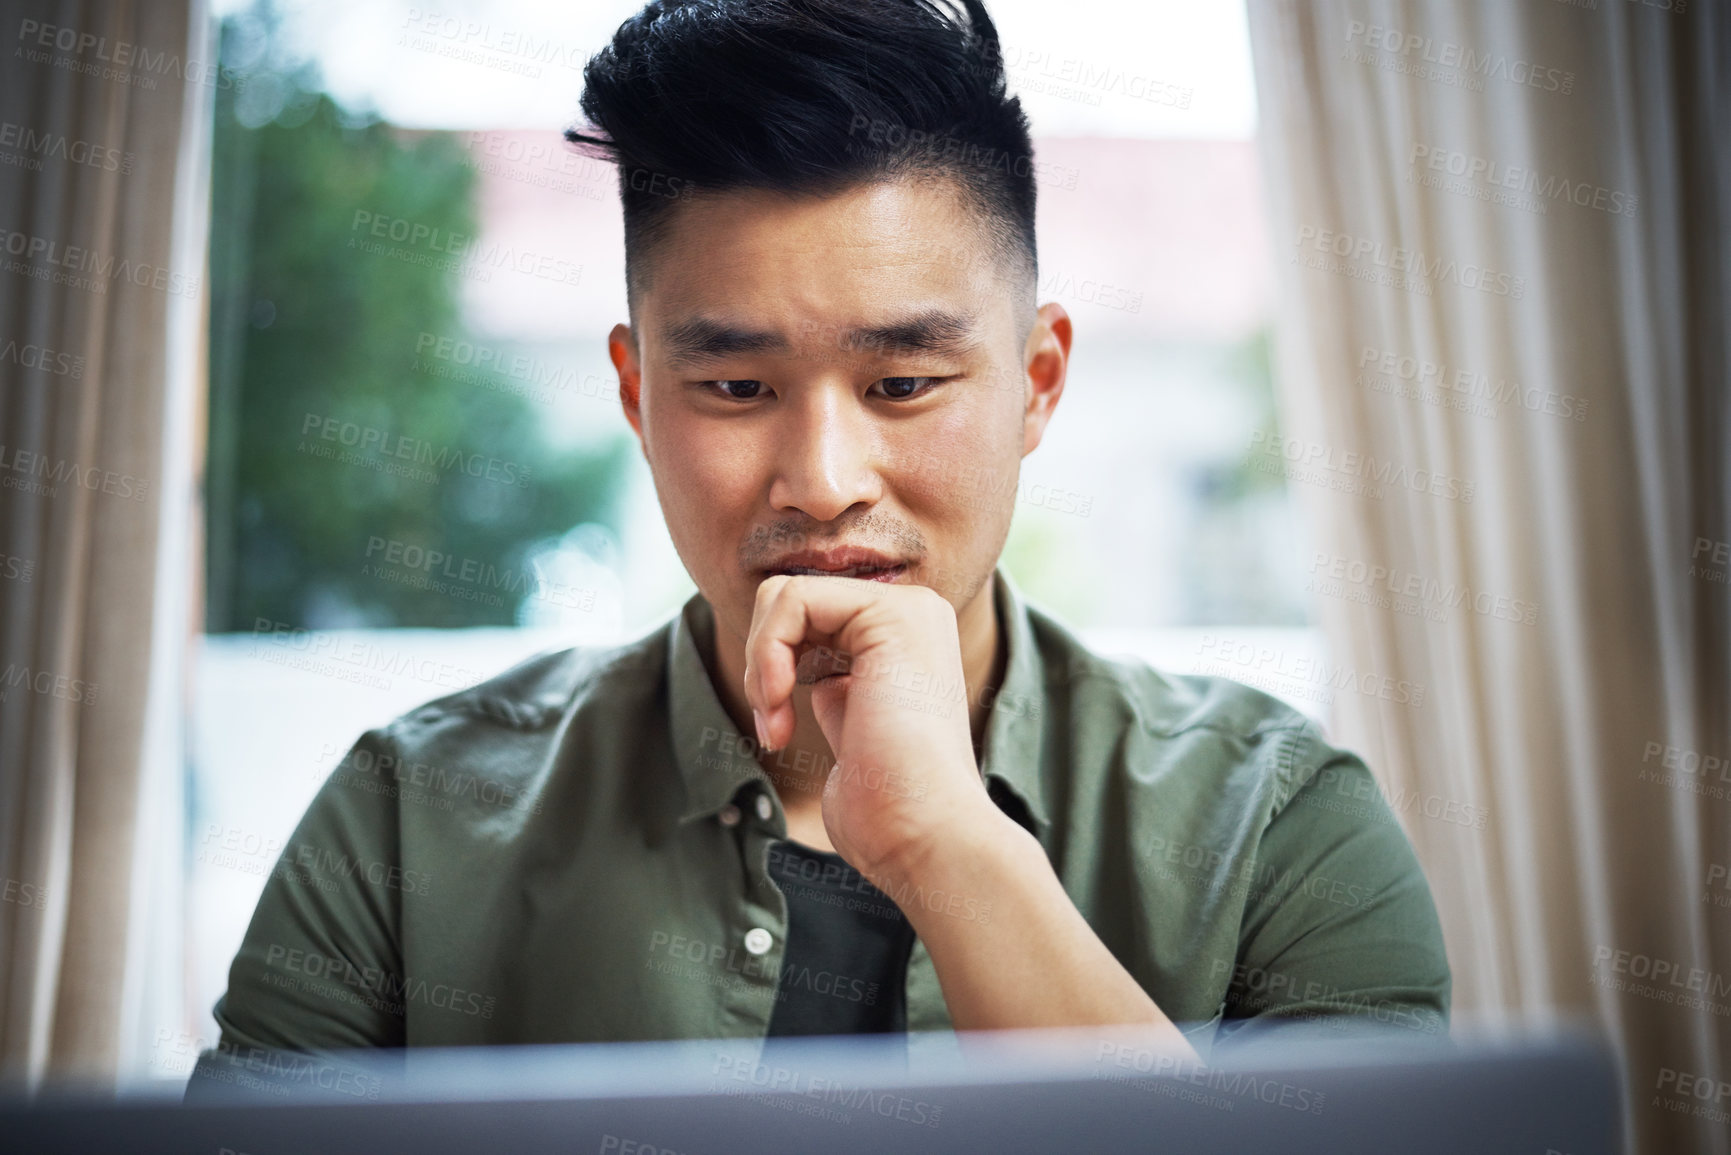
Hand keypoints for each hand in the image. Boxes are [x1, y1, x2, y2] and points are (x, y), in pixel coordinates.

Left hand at [741, 574, 994, 885]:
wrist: (923, 836)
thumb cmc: (886, 810)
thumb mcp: (852, 729)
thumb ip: (838, 689)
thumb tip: (805, 668)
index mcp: (905, 640)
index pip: (805, 616)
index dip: (770, 667)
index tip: (774, 730)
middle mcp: (913, 615)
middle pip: (789, 599)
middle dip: (760, 662)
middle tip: (769, 725)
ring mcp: (908, 609)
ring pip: (783, 593)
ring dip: (760, 662)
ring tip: (773, 721)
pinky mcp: (891, 613)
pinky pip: (793, 599)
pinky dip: (767, 652)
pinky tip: (779, 702)